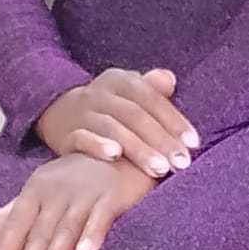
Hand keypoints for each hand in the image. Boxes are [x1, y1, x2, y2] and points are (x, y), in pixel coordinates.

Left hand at [0, 152, 157, 249]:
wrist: (122, 152)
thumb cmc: (77, 177)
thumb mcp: (41, 191)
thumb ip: (11, 214)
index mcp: (36, 190)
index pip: (15, 225)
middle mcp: (57, 190)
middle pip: (39, 233)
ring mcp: (85, 192)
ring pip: (66, 230)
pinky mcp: (111, 195)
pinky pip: (101, 217)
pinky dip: (93, 234)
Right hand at [35, 67, 199, 178]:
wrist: (55, 110)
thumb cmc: (107, 106)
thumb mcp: (128, 92)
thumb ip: (152, 90)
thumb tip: (170, 79)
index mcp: (121, 80)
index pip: (151, 99)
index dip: (173, 121)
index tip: (193, 144)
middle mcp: (100, 93)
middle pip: (135, 115)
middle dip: (161, 140)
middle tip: (181, 164)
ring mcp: (82, 112)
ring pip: (112, 127)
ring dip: (138, 148)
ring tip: (159, 169)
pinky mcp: (65, 133)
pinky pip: (81, 137)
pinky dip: (97, 145)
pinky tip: (115, 157)